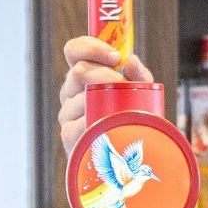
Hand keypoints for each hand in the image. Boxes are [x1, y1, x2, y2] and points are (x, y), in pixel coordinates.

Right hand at [58, 36, 153, 155]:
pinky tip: (109, 126)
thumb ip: (139, 76)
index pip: (74, 50)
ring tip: (123, 112)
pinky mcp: (68, 135)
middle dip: (107, 76)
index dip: (92, 47)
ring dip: (105, 101)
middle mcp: (70, 91)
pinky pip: (81, 123)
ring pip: (81, 96)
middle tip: (125, 86)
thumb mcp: (140, 95)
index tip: (116, 57)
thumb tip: (132, 61)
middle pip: (79, 71)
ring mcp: (66, 113)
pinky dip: (99, 123)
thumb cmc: (130, 120)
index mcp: (83, 76)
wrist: (125, 159)